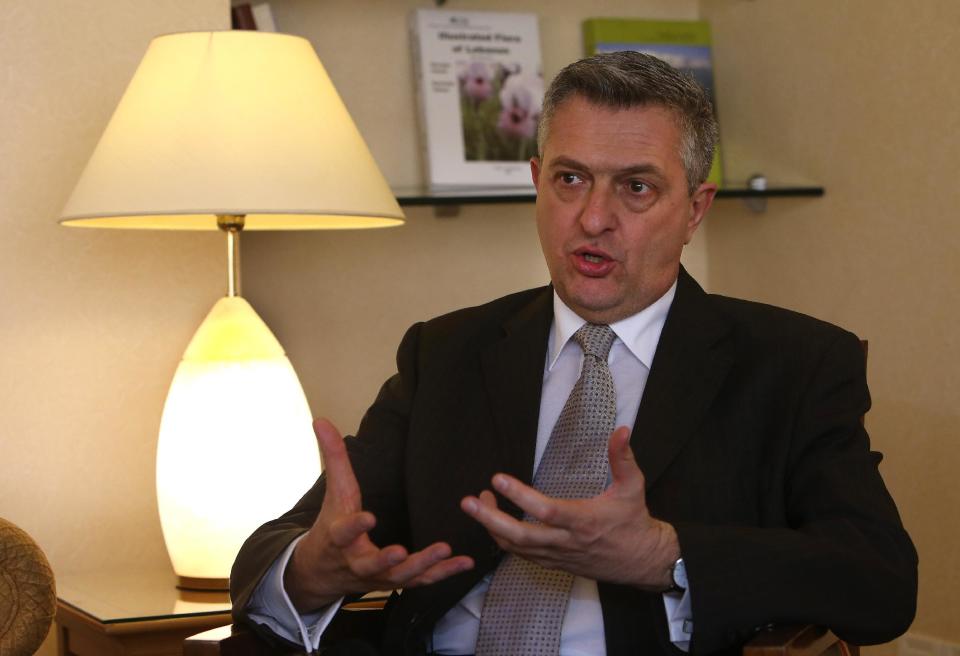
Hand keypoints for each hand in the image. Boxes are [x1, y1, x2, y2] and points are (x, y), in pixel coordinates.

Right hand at [285, 418, 473, 611]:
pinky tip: (465, 562)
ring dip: (422, 565)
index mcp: (340, 537)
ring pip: (399, 576)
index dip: (355, 526)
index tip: (369, 517)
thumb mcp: (333, 490)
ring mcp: (377, 576)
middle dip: (387, 560)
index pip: (344, 531)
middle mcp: (357, 561)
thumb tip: (320, 419)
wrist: (322, 571)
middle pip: (372, 563)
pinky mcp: (396, 582)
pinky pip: (421, 581)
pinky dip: (443, 573)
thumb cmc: (332, 523)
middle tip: (402, 552)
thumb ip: (333, 456)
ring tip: (444, 550)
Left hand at [461, 426, 678, 590]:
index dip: (520, 496)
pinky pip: (522, 556)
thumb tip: (620, 430)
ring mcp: (558, 556)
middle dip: (491, 519)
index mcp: (584, 521)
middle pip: (521, 536)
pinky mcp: (554, 564)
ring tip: (478, 503)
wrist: (641, 561)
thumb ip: (622, 458)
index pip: (546, 511)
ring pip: (517, 548)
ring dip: (492, 527)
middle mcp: (567, 542)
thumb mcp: (633, 487)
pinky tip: (494, 523)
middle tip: (468, 502)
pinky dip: (504, 541)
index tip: (497, 480)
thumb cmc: (634, 521)